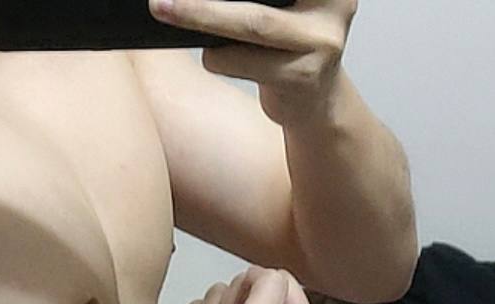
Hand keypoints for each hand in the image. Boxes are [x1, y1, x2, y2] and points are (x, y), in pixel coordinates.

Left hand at [149, 0, 357, 125]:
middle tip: (160, 0)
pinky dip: (218, 59)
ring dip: (201, 20)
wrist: (315, 102)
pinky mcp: (302, 76)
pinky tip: (215, 58)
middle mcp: (333, 2)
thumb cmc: (288, 47)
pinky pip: (243, 62)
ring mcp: (321, 40)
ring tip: (169, 13)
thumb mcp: (281, 8)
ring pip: (252, 25)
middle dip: (205, 0)